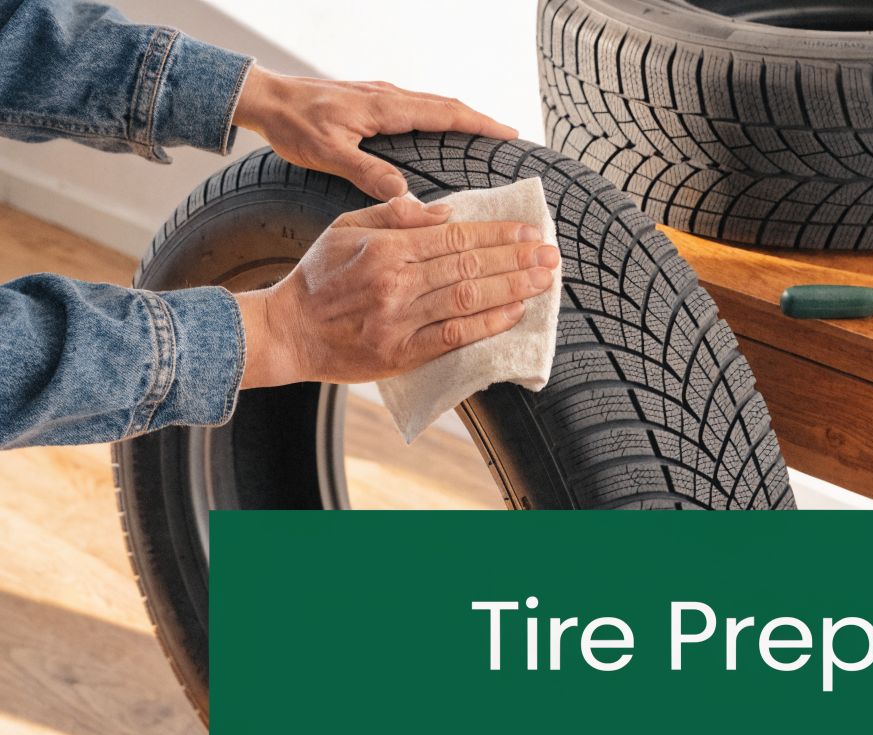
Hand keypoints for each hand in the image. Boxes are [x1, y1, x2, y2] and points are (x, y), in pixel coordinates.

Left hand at [232, 66, 517, 199]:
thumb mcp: (328, 153)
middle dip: (478, 120)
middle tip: (507, 136)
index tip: (508, 133)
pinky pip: (415, 107)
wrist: (265, 97)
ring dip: (459, 117)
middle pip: (445, 105)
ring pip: (431, 104)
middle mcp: (387, 97)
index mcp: (384, 108)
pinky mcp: (370, 101)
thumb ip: (367, 172)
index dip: (479, 123)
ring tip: (481, 136)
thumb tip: (406, 194)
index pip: (444, 113)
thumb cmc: (293, 125)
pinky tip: (436, 132)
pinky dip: (437, 117)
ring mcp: (379, 96)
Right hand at [234, 197, 557, 387]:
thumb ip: (393, 214)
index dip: (497, 233)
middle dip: (517, 259)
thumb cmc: (317, 278)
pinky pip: (454, 336)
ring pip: (468, 298)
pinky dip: (487, 324)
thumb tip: (442, 209)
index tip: (529, 230)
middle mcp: (396, 281)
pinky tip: (515, 313)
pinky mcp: (401, 352)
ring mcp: (400, 319)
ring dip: (513, 288)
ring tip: (545, 280)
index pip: (455, 236)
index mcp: (386, 247)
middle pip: (469, 265)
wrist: (287, 332)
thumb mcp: (345, 227)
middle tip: (551, 253)